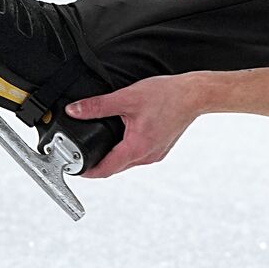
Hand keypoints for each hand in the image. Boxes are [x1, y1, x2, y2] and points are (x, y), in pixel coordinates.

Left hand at [65, 74, 201, 177]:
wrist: (194, 95)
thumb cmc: (167, 96)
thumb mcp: (126, 98)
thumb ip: (97, 106)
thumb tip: (74, 110)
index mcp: (137, 148)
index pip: (105, 170)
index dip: (87, 172)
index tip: (74, 168)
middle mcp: (147, 156)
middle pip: (115, 168)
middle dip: (97, 164)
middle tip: (82, 154)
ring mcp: (155, 154)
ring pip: (127, 163)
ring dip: (113, 158)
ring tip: (100, 145)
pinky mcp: (161, 149)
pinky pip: (138, 156)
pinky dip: (127, 151)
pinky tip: (124, 138)